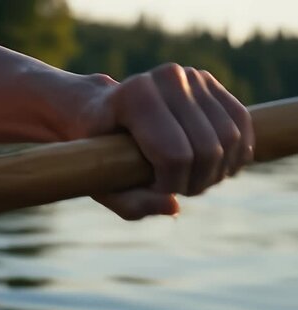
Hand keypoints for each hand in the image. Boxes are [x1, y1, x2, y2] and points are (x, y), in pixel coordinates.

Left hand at [79, 63, 253, 219]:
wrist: (98, 112)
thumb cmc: (96, 151)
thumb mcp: (101, 184)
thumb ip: (131, 204)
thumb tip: (173, 205)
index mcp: (134, 96)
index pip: (175, 155)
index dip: (172, 185)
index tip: (155, 190)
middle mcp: (166, 77)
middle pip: (206, 149)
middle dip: (197, 181)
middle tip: (178, 189)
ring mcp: (190, 75)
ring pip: (230, 138)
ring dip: (218, 171)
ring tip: (193, 179)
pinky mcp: (208, 81)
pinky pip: (242, 123)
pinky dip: (236, 153)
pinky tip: (215, 168)